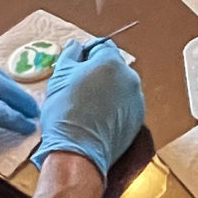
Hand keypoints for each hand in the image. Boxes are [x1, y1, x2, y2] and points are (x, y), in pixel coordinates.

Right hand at [37, 36, 144, 178]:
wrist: (77, 152)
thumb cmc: (65, 113)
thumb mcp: (59, 76)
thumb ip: (70, 55)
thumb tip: (75, 46)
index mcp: (111, 62)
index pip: (102, 46)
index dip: (87, 54)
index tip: (76, 65)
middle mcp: (130, 78)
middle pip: (113, 66)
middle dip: (97, 72)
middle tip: (78, 86)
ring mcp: (136, 100)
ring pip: (120, 86)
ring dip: (107, 90)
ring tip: (87, 105)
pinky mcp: (137, 119)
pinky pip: (125, 105)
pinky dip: (114, 107)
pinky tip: (97, 117)